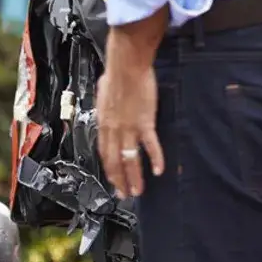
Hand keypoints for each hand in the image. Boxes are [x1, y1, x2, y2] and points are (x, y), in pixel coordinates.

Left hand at [95, 65, 164, 197]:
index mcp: (103, 124)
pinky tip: (158, 171)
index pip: (104, 152)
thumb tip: (106, 111)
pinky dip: (155, 159)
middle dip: (119, 181)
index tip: (113, 180)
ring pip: (129, 159)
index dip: (108, 169)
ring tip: (138, 191)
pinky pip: (149, 145)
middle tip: (124, 195)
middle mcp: (113, 130)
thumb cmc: (115, 75)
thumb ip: (105, 109)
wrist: (127, 66)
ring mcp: (129, 128)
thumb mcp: (102, 95)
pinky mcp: (145, 123)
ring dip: (134, 177)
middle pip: (114, 161)